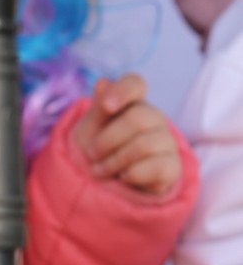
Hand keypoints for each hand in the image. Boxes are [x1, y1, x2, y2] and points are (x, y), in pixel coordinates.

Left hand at [72, 74, 181, 196]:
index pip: (135, 84)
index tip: (107, 106)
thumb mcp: (91, 129)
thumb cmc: (100, 149)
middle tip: (92, 154)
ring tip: (100, 170)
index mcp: (131, 103)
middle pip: (137, 117)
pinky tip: (123, 176)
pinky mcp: (173, 166)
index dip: (122, 91)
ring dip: (114, 161)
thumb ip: (99, 108)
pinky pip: (156, 167)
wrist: (109, 183)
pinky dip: (131, 174)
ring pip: (145, 144)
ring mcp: (167, 141)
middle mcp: (154, 118)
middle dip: (107, 140)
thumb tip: (103, 82)